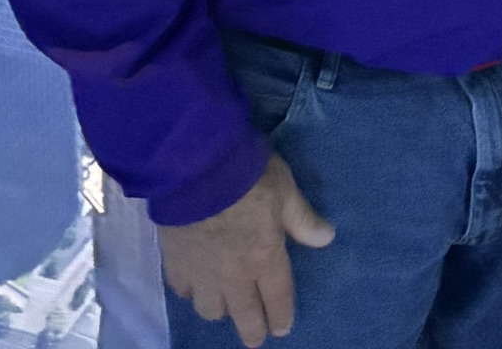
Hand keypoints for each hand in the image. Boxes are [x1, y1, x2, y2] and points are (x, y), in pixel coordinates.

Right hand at [158, 153, 334, 346]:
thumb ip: (301, 217)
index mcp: (265, 259)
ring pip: (210, 310)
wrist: (196, 169)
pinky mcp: (175, 263)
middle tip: (255, 337)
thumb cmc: (247, 176)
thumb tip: (326, 238)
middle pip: (244, 317)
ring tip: (223, 303)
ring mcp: (202, 273)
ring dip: (220, 309)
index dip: (280, 317)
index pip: (277, 300)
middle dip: (252, 331)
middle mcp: (234, 276)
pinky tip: (192, 283)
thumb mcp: (284, 189)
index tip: (281, 328)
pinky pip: (182, 290)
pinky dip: (190, 290)